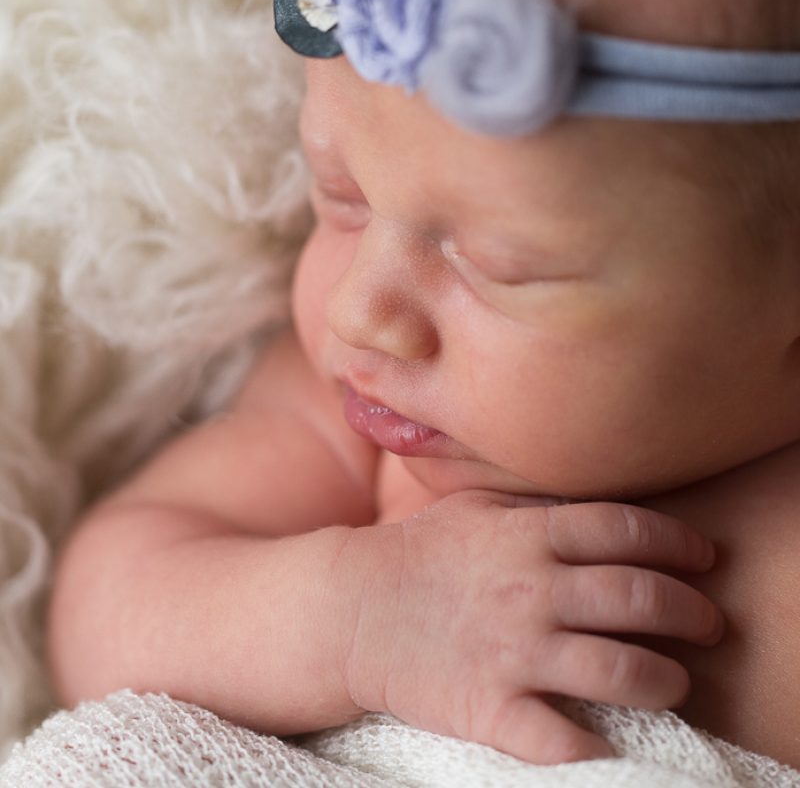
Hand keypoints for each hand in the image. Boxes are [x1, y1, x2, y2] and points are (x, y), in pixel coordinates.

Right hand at [339, 490, 721, 764]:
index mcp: (528, 536)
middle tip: (710, 624)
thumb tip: (600, 507)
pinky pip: (562, 740)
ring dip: (665, 680)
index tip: (704, 558)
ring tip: (675, 681)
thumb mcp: (476, 505)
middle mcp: (530, 591)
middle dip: (693, 613)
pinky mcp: (491, 706)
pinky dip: (598, 749)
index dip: (680, 543)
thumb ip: (538, 502)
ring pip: (621, 672)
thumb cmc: (420, 551)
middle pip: (640, 599)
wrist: (352, 608)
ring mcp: (513, 652)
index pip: (627, 530)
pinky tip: (613, 744)